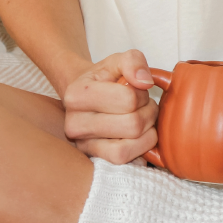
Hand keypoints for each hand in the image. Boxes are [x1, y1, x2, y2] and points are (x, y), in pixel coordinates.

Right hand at [62, 49, 158, 164]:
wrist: (87, 96)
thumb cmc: (104, 79)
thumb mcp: (117, 61)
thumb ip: (133, 61)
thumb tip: (145, 82)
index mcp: (77, 95)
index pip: (128, 99)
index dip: (142, 93)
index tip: (138, 90)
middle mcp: (74, 124)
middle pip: (132, 125)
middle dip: (148, 113)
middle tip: (145, 106)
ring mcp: (83, 145)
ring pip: (127, 148)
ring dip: (146, 133)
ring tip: (143, 120)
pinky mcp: (94, 159)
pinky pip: (124, 161)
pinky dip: (140, 149)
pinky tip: (139, 136)